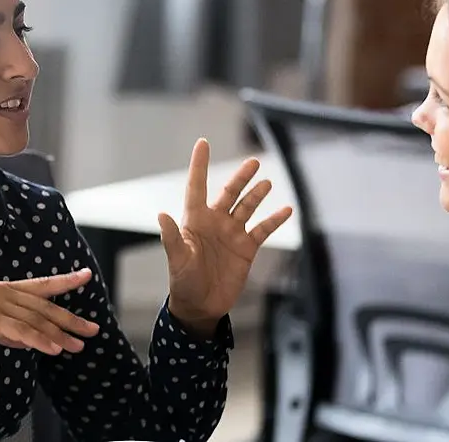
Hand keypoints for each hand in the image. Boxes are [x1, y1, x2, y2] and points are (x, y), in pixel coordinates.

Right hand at [0, 268, 100, 355]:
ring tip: (78, 346)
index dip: (65, 281)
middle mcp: (3, 292)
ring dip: (59, 335)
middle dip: (71, 319)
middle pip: (45, 306)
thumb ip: (6, 329)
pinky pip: (20, 331)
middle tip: (92, 329)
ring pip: (36, 320)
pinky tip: (53, 349)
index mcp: (3, 289)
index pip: (40, 284)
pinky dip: (39, 340)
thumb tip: (26, 340)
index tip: (86, 276)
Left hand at [159, 139, 293, 331]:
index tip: (203, 142)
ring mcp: (232, 234)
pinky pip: (263, 230)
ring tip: (267, 182)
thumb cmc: (183, 282)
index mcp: (195, 220)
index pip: (197, 186)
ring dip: (257, 195)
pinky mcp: (246, 248)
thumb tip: (162, 215)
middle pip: (229, 193)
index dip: (199, 165)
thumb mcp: (177, 260)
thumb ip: (172, 238)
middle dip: (241, 177)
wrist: (201, 306)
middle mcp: (215, 222)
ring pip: (247, 207)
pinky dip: (275, 220)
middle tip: (253, 162)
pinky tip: (286, 210)